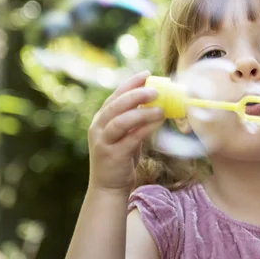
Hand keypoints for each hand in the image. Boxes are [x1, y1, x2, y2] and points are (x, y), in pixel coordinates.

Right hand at [87, 70, 163, 193]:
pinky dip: (146, 128)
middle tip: (155, 90)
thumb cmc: (121, 157)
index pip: (115, 95)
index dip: (130, 83)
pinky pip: (131, 138)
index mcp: (102, 118)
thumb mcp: (126, 134)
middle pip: (116, 105)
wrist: (109, 187)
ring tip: (160, 108)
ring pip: (121, 121)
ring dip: (141, 112)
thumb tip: (156, 101)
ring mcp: (103, 141)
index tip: (146, 74)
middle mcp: (99, 127)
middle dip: (135, 94)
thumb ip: (135, 119)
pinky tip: (159, 122)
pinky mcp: (112, 155)